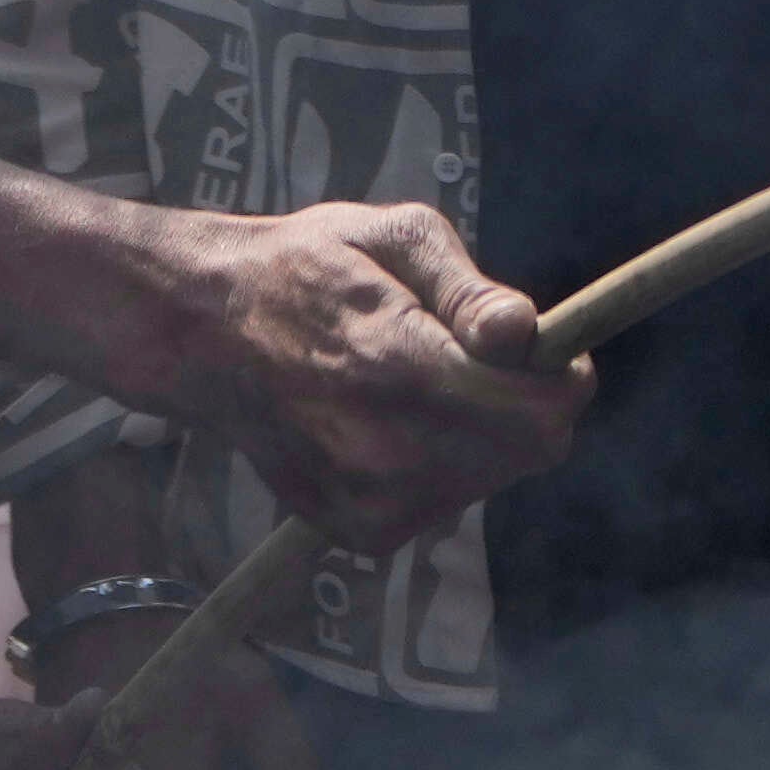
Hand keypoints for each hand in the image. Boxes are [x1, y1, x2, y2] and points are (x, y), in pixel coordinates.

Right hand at [158, 201, 575, 538]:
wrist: (207, 332)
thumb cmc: (309, 268)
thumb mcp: (393, 238)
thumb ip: (466, 289)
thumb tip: (523, 332)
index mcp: (401, 369)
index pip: (541, 412)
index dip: (561, 374)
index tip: (541, 345)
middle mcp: (387, 451)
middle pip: (531, 450)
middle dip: (527, 402)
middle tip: (473, 357)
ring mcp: (371, 502)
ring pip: (491, 476)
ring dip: (486, 434)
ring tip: (420, 384)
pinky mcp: (360, 531)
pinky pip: (445, 502)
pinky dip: (443, 465)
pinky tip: (394, 422)